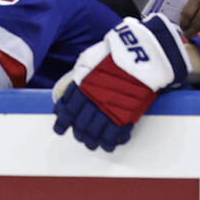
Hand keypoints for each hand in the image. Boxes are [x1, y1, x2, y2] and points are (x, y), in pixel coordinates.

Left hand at [52, 14, 193, 150]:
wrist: (139, 55)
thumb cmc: (113, 54)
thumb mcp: (89, 60)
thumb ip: (80, 75)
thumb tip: (74, 87)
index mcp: (82, 85)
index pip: (68, 108)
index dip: (62, 121)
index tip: (59, 128)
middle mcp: (92, 99)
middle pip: (80, 123)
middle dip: (79, 132)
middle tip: (80, 137)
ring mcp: (108, 109)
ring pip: (95, 132)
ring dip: (92, 140)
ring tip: (92, 144)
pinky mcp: (125, 115)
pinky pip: (114, 134)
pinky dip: (110, 142)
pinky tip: (108, 145)